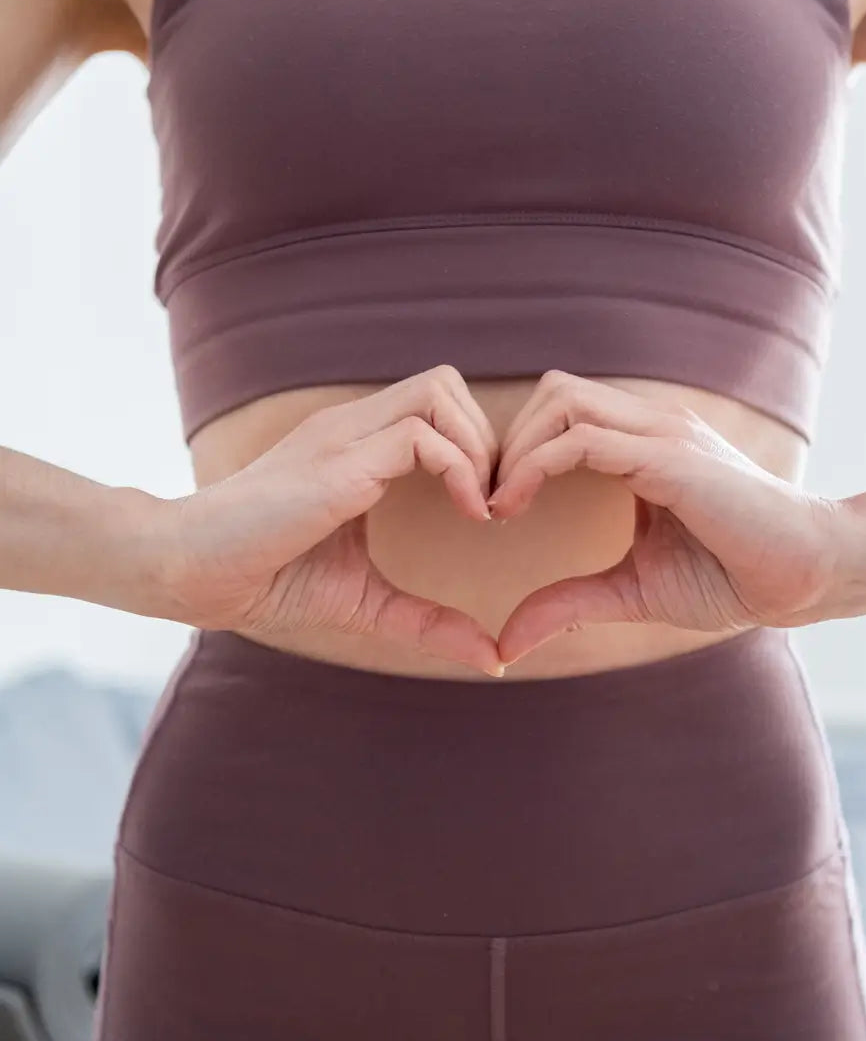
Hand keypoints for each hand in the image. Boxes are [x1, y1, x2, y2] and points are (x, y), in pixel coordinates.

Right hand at [156, 367, 503, 674]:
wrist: (193, 574)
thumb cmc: (267, 581)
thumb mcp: (367, 601)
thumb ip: (429, 623)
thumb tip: (494, 659)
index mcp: (357, 446)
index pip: (438, 404)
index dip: (478, 446)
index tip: (490, 510)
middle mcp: (353, 427)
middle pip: (447, 381)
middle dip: (489, 437)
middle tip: (498, 504)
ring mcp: (343, 435)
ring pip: (440, 389)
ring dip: (479, 445)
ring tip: (483, 507)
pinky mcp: (339, 460)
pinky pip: (421, 433)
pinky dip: (460, 468)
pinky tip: (467, 514)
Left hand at [487, 371, 842, 662]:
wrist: (805, 576)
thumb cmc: (733, 578)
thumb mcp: (631, 591)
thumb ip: (569, 603)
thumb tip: (508, 640)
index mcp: (644, 445)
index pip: (562, 412)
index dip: (518, 450)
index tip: (493, 508)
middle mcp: (651, 425)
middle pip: (553, 391)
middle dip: (507, 439)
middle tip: (485, 501)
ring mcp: (661, 432)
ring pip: (560, 399)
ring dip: (515, 447)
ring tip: (498, 505)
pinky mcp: (668, 455)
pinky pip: (582, 438)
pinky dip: (534, 466)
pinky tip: (514, 508)